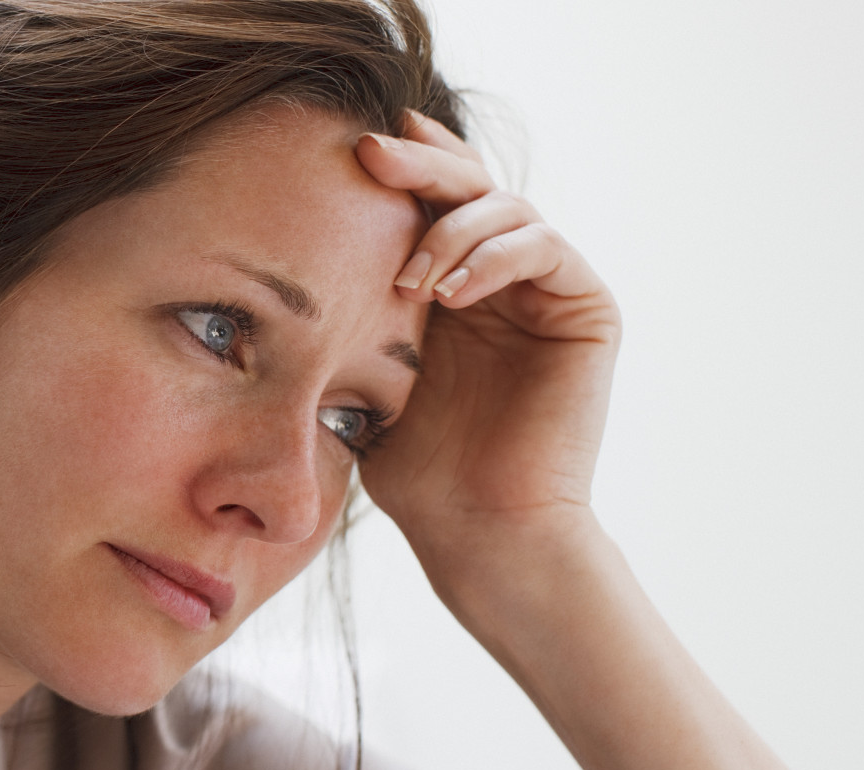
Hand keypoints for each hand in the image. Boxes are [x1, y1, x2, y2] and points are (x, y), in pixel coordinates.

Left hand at [353, 112, 621, 570]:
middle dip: (420, 165)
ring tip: (408, 279)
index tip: (349, 145)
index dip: (403, 166)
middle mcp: (501, 279)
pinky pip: (545, 247)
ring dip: (451, 228)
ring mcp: (546, 292)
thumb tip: (277, 265)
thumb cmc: (418, 473)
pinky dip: (495, 255)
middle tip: (370, 153)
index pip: (431, 202)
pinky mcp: (586, 311)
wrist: (479, 531)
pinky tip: (450, 292)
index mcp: (450, 287)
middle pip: (470, 186)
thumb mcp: (363, 378)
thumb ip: (348, 316)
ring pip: (508, 207)